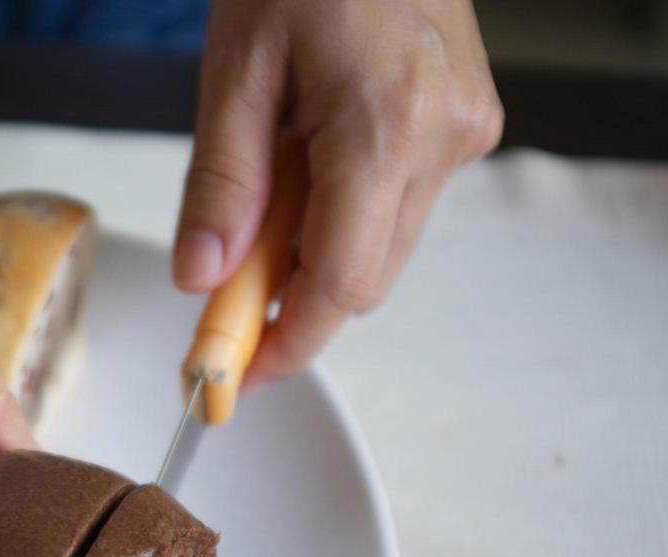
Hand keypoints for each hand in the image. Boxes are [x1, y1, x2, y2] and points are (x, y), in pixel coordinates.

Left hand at [173, 0, 502, 382]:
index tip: (229, 377)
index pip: (340, 285)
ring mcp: (463, 129)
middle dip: (287, 303)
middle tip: (215, 295)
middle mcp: (443, 138)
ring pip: (381, 245)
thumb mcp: (235, 67)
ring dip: (312, 252)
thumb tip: (203, 280)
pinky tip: (301, 166)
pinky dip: (340, 211)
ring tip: (256, 199)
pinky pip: (397, 203)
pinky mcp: (464, 119)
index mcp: (386, 126)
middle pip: (363, 277)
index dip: (283, 345)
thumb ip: (221, 183)